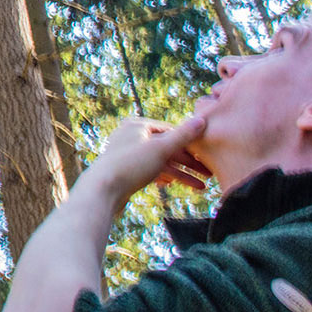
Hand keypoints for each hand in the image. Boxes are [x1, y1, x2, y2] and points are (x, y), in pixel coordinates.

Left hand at [82, 113, 211, 210]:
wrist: (101, 191)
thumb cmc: (130, 166)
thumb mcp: (161, 148)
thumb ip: (183, 136)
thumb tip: (203, 119)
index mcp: (137, 125)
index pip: (171, 132)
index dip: (192, 145)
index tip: (209, 156)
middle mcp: (131, 137)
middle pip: (167, 148)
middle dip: (189, 163)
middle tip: (209, 174)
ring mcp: (128, 155)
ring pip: (161, 162)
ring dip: (181, 174)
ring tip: (201, 188)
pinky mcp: (125, 171)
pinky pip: (150, 172)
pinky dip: (164, 177)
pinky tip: (173, 184)